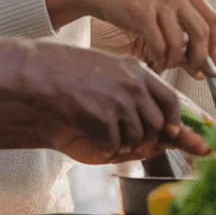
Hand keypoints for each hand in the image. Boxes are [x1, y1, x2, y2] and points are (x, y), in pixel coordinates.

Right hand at [22, 44, 203, 157]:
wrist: (42, 73)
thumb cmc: (72, 69)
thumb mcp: (111, 66)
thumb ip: (133, 82)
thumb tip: (152, 103)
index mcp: (138, 71)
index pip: (171, 100)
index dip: (174, 120)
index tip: (171, 131)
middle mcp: (133, 86)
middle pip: (157, 124)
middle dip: (148, 137)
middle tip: (132, 141)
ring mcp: (119, 102)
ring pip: (137, 137)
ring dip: (126, 144)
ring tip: (108, 137)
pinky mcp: (103, 119)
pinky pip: (116, 145)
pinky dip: (107, 148)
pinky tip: (95, 139)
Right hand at [80, 0, 215, 76]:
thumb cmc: (132, 0)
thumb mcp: (163, 6)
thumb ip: (183, 30)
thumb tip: (203, 66)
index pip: (213, 21)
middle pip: (201, 33)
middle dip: (201, 58)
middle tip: (197, 73)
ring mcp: (159, 2)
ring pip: (179, 43)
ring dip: (175, 61)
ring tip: (167, 65)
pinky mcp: (142, 13)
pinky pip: (158, 45)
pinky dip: (159, 59)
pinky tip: (155, 61)